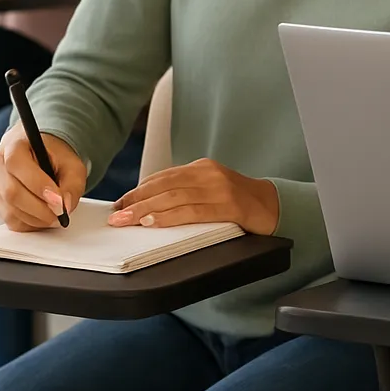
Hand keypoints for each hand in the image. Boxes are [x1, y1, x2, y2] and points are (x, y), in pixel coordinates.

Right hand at [0, 122, 87, 230]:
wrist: (40, 154)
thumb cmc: (54, 156)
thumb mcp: (72, 164)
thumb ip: (72, 184)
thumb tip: (65, 206)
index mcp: (14, 145)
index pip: (17, 164)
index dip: (38, 185)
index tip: (59, 201)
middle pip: (11, 192)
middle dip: (39, 208)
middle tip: (60, 214)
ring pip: (9, 209)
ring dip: (36, 218)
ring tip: (55, 217)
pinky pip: (9, 220)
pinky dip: (29, 223)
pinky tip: (43, 217)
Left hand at [110, 158, 278, 234]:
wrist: (274, 206)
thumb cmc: (239, 202)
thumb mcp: (211, 189)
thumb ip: (187, 191)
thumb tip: (150, 205)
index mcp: (203, 167)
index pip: (163, 176)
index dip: (139, 190)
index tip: (120, 203)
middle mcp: (209, 174)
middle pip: (164, 186)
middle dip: (136, 201)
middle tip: (116, 214)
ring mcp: (220, 189)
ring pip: (174, 198)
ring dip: (145, 210)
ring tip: (126, 220)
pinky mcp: (229, 206)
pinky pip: (192, 211)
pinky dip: (169, 217)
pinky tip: (153, 223)